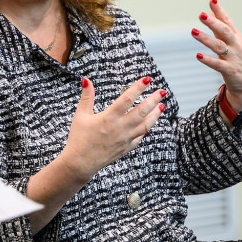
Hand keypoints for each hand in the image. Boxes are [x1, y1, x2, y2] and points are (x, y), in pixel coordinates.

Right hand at [28, 75, 165, 230]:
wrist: (80, 162)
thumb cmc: (79, 138)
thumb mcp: (80, 115)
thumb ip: (87, 97)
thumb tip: (86, 80)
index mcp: (109, 117)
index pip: (127, 98)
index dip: (138, 87)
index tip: (147, 80)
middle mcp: (120, 127)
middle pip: (142, 110)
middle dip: (153, 100)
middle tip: (162, 91)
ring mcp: (125, 138)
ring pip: (146, 124)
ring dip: (155, 114)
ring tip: (162, 106)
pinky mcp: (127, 148)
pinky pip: (141, 136)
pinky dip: (147, 128)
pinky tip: (150, 123)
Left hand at [191, 0, 241, 110]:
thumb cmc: (238, 60)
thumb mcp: (231, 42)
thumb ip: (219, 28)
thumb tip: (208, 12)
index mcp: (236, 37)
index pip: (227, 21)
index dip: (220, 11)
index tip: (212, 0)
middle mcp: (236, 45)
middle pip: (224, 31)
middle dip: (213, 22)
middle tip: (201, 15)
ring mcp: (234, 58)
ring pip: (219, 46)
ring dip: (206, 39)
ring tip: (193, 31)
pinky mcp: (230, 71)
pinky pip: (218, 65)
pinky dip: (208, 60)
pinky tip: (198, 55)